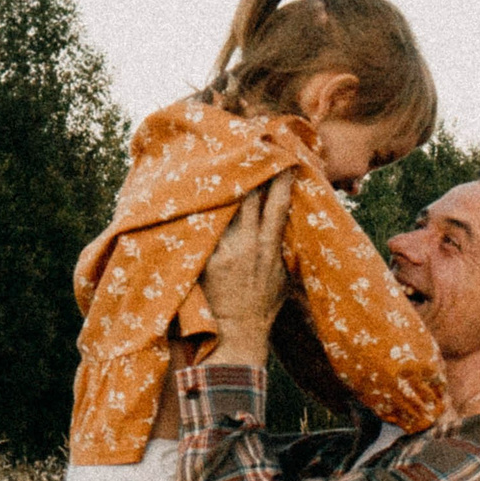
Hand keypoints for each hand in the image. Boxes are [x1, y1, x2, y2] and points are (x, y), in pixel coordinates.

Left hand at [200, 175, 294, 366]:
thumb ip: (281, 253)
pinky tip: (194, 191)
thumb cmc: (261, 309)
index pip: (278, 206)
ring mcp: (227, 250)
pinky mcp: (207, 258)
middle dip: (250, 171)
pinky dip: (201, 209)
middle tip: (247, 146)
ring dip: (222, 185)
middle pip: (250, 198)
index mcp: (271, 249)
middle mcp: (250, 245)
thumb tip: (285, 232)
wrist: (237, 334)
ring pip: (224, 207)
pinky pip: (203, 226)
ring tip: (216, 160)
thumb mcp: (282, 280)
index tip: (284, 158)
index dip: (282, 180)